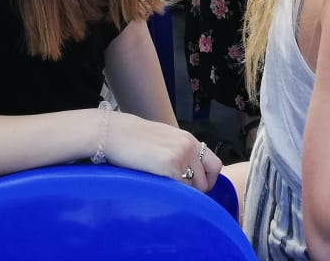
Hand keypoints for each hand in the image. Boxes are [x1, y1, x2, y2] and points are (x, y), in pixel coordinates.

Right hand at [103, 112, 223, 191]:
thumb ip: (177, 151)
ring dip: (184, 195)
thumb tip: (184, 172)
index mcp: (188, 139)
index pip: (215, 165)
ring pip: (195, 189)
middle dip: (196, 192)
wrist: (114, 133)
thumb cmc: (133, 138)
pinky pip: (182, 191)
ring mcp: (181, 156)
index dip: (208, 180)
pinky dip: (175, 196)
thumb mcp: (162, 139)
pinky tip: (161, 193)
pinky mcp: (170, 167)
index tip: (196, 188)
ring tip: (167, 194)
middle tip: (179, 196)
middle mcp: (189, 146)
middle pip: (206, 181)